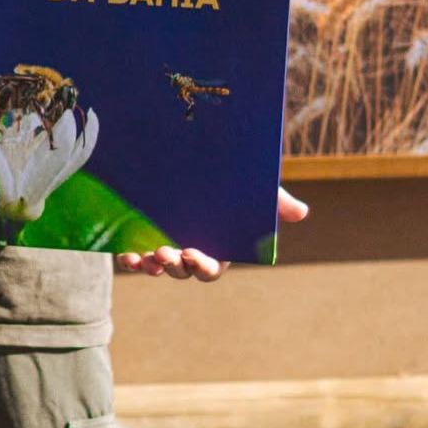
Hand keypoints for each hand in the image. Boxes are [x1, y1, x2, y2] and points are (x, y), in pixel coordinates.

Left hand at [115, 186, 308, 281]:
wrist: (185, 157)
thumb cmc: (226, 179)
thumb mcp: (249, 186)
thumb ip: (273, 199)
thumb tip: (302, 211)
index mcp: (215, 246)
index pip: (211, 268)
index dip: (202, 266)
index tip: (193, 254)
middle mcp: (188, 248)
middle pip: (183, 270)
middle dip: (175, 267)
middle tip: (166, 254)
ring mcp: (163, 242)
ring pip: (158, 266)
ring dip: (152, 266)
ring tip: (147, 257)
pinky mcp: (140, 234)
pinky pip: (134, 254)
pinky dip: (130, 258)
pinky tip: (125, 254)